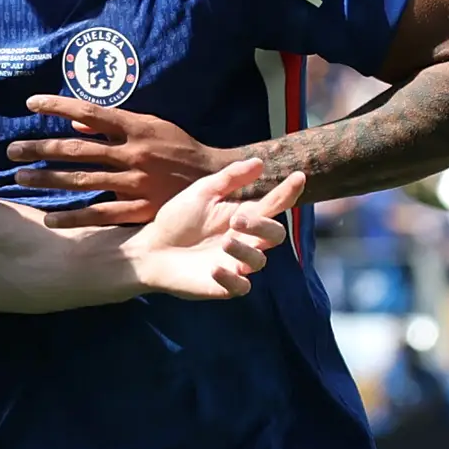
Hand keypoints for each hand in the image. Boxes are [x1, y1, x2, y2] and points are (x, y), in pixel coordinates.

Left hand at [9, 96, 232, 225]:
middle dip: (41, 149)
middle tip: (11, 151)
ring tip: (20, 178)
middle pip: (78, 149)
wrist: (217, 178)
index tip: (30, 103)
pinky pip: (101, 214)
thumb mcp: (152, 126)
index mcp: (136, 127)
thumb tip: (75, 124)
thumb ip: (114, 125)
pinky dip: (74, 218)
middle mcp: (133, 153)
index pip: (90, 112)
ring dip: (49, 180)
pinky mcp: (140, 208)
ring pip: (84, 180)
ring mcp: (136, 182)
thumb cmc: (179, 148)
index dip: (58, 106)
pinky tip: (50, 219)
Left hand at [120, 158, 304, 300]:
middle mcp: (246, 241)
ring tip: (224, 242)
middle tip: (237, 221)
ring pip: (259, 261)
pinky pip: (241, 287)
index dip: (288, 193)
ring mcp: (236, 264)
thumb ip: (229, 178)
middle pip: (275, 235)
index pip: (273, 206)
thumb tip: (259, 162)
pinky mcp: (223, 286)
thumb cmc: (177, 220)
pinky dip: (232, 278)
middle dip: (263, 226)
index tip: (298, 177)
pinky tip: (214, 268)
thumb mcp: (201, 193)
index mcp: (244, 216)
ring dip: (245, 251)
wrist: (150, 249)